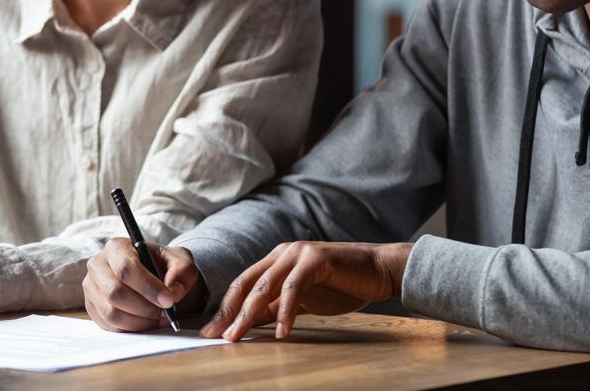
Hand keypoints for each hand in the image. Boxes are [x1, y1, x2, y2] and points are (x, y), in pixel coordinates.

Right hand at [84, 237, 205, 331]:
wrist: (155, 278)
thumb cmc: (165, 267)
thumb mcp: (181, 262)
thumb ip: (182, 271)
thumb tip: (173, 291)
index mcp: (117, 247)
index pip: (127, 269)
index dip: (149, 288)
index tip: (169, 301)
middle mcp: (97, 265)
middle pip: (115, 293)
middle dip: (144, 308)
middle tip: (165, 314)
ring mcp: (91, 288)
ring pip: (111, 313)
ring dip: (139, 322)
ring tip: (158, 319)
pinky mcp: (92, 307)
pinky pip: (108, 326)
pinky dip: (130, 329)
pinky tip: (146, 322)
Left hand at [201, 241, 412, 341]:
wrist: (378, 271)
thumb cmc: (341, 286)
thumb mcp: (303, 301)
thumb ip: (276, 307)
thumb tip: (250, 325)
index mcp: (276, 260)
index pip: (242, 284)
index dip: (225, 308)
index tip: (211, 332)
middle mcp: (282, 253)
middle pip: (247, 284)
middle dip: (229, 312)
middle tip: (215, 336)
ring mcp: (298, 253)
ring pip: (264, 286)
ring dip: (248, 314)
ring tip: (238, 336)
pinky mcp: (315, 260)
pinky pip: (293, 289)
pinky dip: (285, 312)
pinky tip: (282, 332)